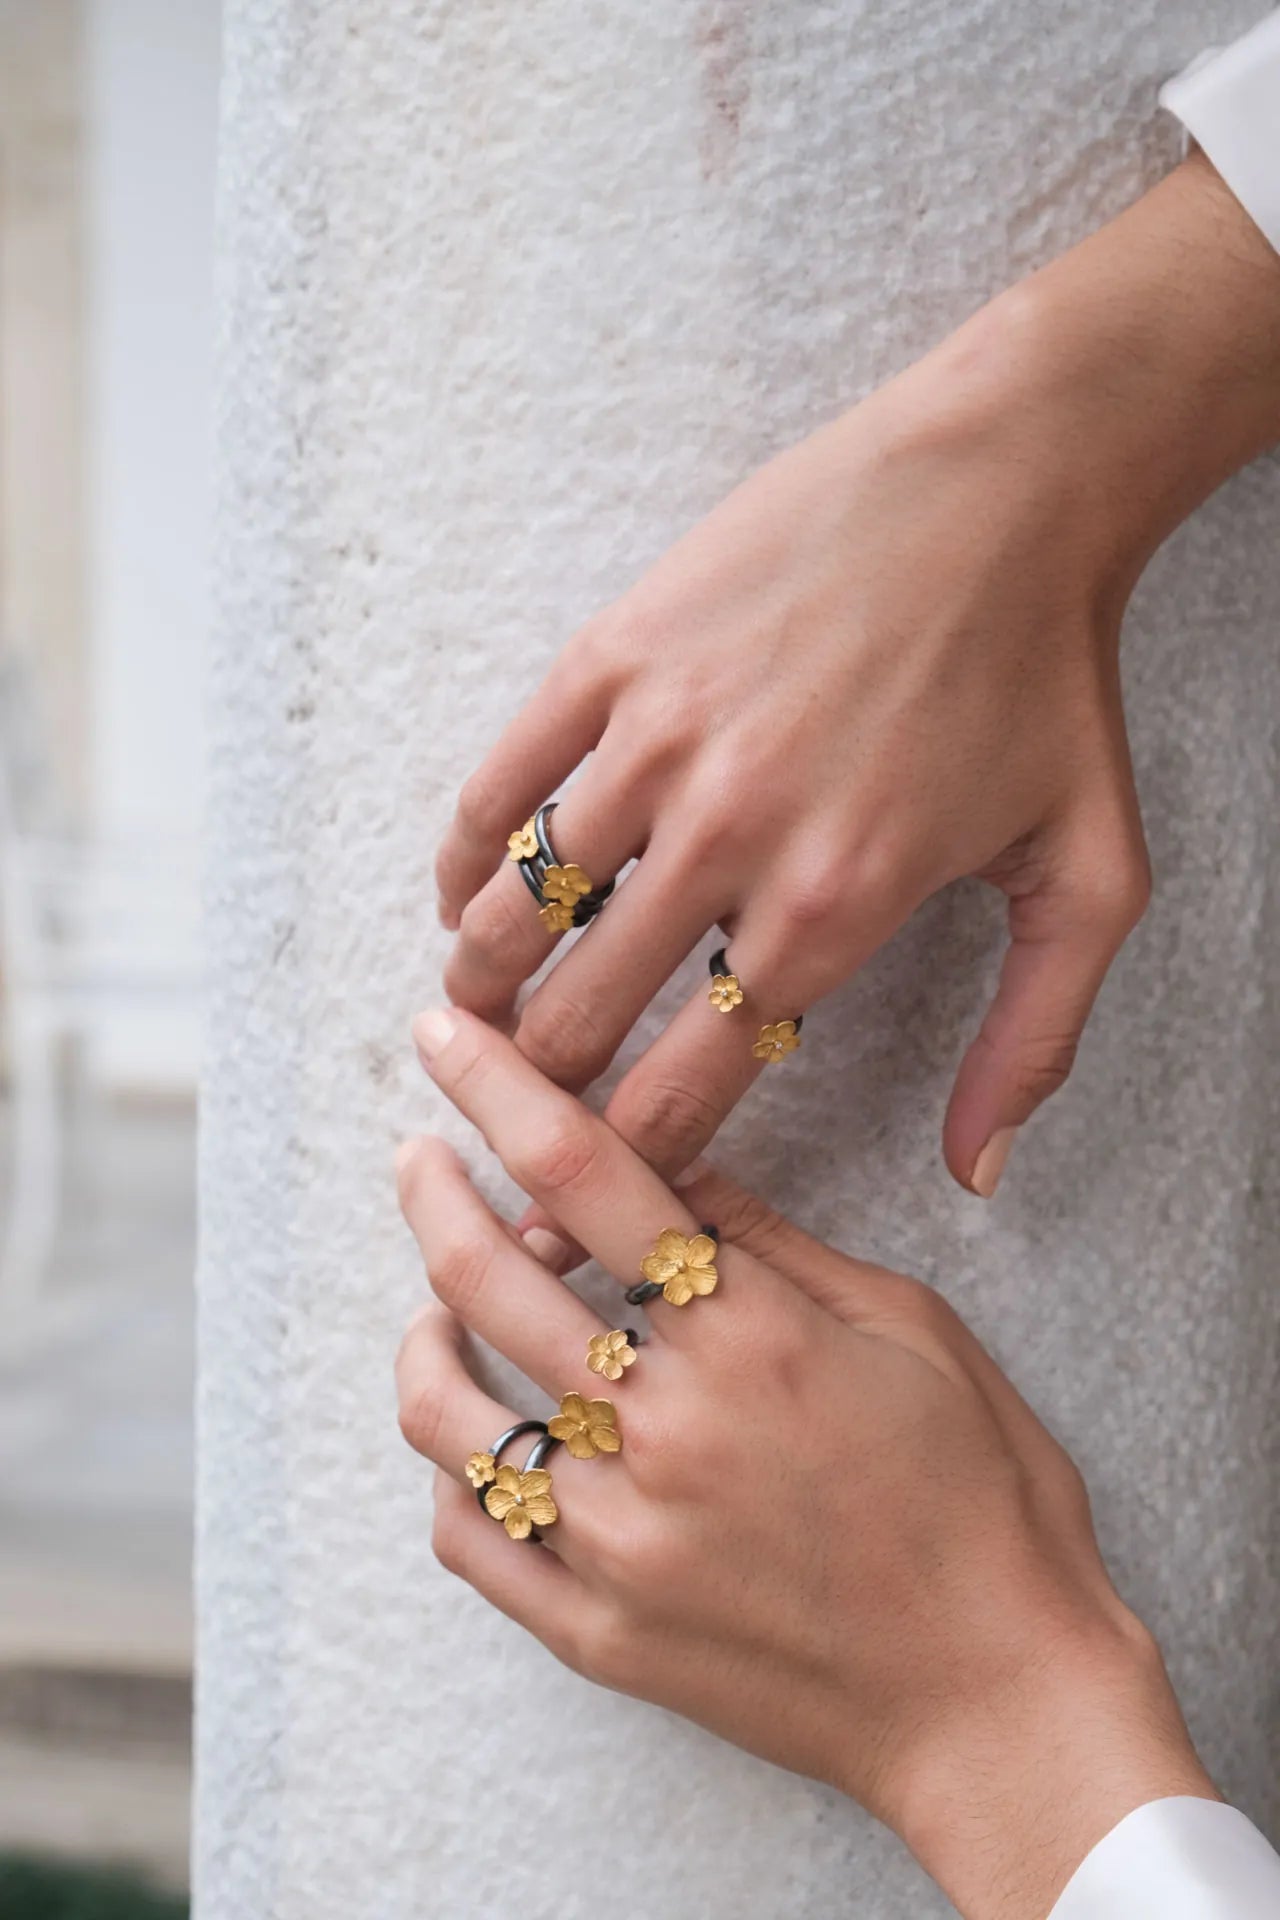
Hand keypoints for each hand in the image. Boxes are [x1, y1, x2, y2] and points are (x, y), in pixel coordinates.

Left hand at [396, 1008, 1217, 1919]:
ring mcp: (620, 1541)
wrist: (1000, 1704)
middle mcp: (665, 1428)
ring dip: (423, 1337)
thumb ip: (778, 1244)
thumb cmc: (982, 1503)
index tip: (447, 1039)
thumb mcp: (909, 1330)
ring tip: (437, 1303)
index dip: (498, 1087)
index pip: (582, 1171)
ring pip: (451, 1414)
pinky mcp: (599, 1633)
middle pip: (488, 1276)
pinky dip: (455, 1474)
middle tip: (418, 1160)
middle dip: (431, 1194)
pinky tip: (478, 1436)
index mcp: (748, 1336)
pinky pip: (473, 1540)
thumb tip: (681, 1163)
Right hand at [436, 155, 1279, 1218]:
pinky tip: (459, 897)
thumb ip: (1035, 1039)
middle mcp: (731, 837)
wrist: (1004, 484)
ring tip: (470, 1019)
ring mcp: (659, 741)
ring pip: (522, 910)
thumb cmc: (1048, 678)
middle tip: (515, 1112)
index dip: (622, 1167)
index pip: (689, 1087)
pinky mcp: (613, 657)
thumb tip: (976, 1175)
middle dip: (538, 1090)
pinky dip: (464, 859)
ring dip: (482, 986)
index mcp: (834, 910)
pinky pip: (498, 785)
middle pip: (584, 1017)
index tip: (580, 1202)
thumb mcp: (1090, 874)